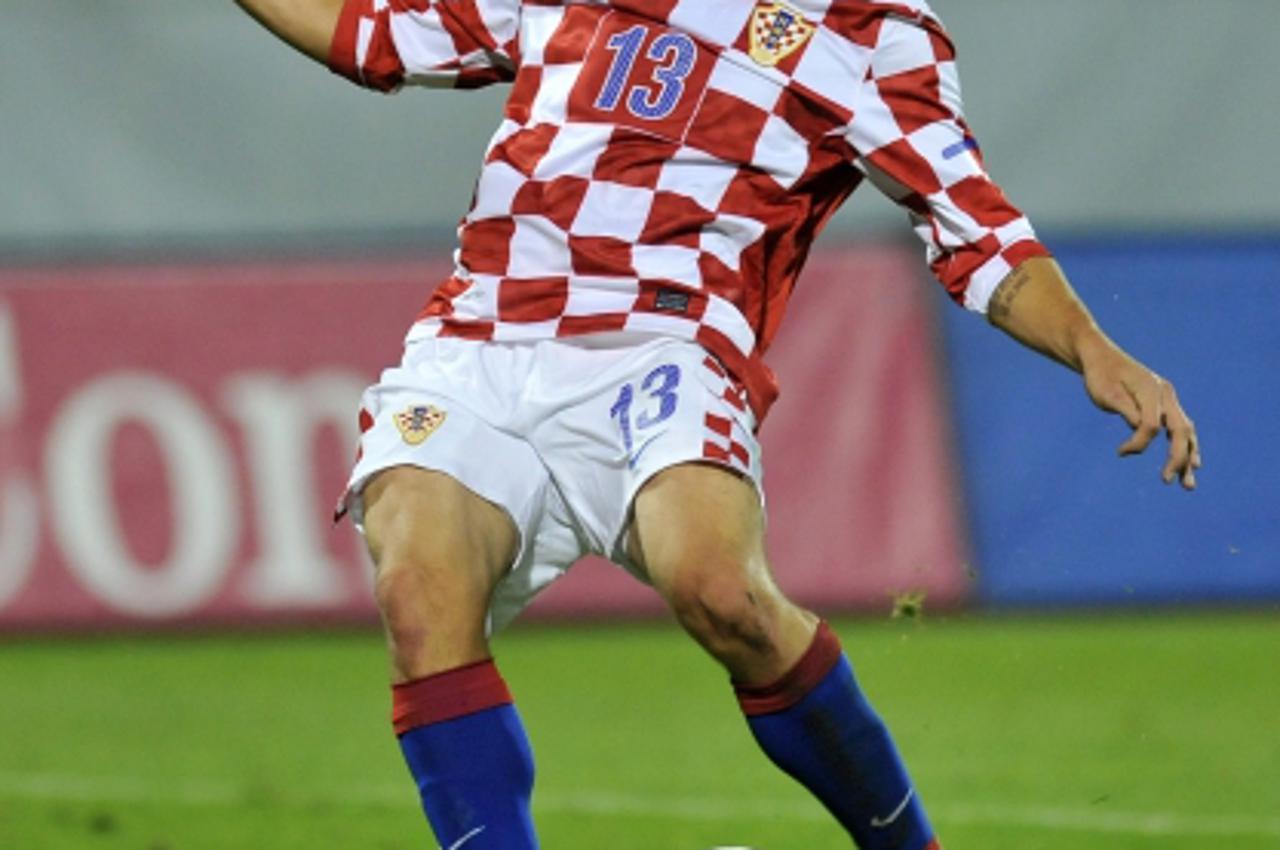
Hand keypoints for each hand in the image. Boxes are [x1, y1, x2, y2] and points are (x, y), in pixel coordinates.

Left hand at [1079, 338, 1201, 488]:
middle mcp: (1166, 394)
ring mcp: (1169, 399)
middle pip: (1180, 430)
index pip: (1151, 424)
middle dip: (1176, 458)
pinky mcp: (1166, 405)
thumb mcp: (1105, 394)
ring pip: (1185, 432)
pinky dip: (1185, 447)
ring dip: (1187, 458)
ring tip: (1188, 485)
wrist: (1101, 358)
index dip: (1137, 443)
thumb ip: (1126, 410)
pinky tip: (1191, 465)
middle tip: (1166, 480)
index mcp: (1151, 389)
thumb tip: (1141, 428)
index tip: (1120, 452)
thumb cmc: (1100, 376)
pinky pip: (1180, 428)